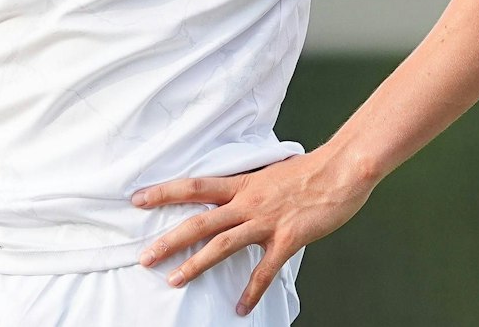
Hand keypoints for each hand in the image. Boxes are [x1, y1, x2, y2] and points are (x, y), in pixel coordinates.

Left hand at [132, 148, 376, 315]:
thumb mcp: (269, 172)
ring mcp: (266, 221)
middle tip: (145, 257)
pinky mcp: (287, 238)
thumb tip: (233, 192)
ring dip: (196, 264)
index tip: (137, 198)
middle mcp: (248, 202)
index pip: (194, 186)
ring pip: (222, 245)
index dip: (164, 192)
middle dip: (169, 240)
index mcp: (242, 184)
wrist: (341, 169)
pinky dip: (252, 292)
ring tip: (174, 281)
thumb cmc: (309, 170)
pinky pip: (265, 270)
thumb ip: (249, 186)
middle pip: (199, 221)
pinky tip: (241, 308)